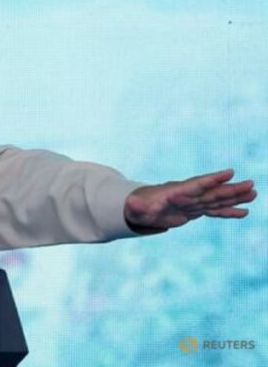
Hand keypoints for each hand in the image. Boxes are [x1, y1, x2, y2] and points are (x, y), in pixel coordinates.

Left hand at [125, 168, 256, 230]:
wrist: (141, 209)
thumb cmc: (138, 208)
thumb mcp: (135, 208)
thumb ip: (136, 206)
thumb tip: (131, 203)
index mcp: (176, 193)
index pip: (197, 184)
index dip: (213, 179)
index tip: (229, 172)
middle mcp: (188, 195)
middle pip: (212, 191)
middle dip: (231, 189)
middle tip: (251, 184)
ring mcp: (193, 203)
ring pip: (217, 199)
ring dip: (235, 197)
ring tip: (254, 193)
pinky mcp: (195, 210)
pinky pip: (214, 211)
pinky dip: (228, 212)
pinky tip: (244, 212)